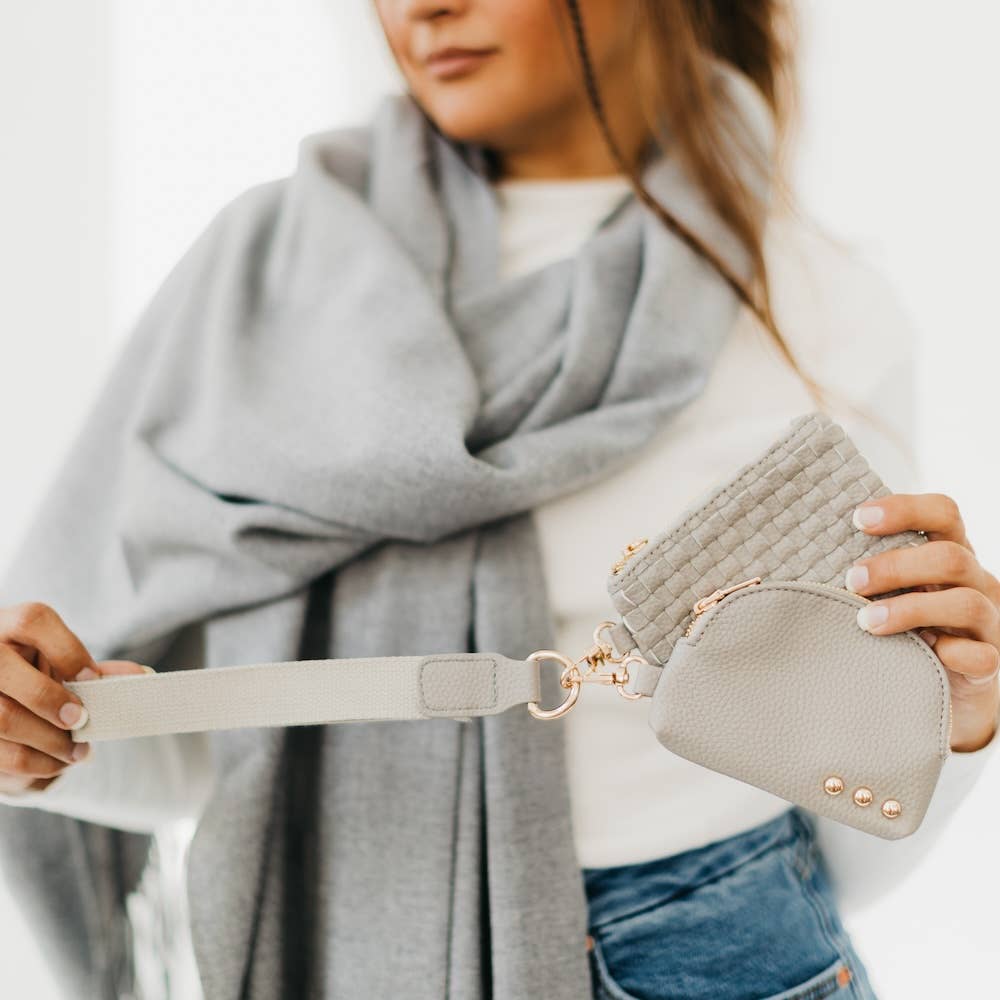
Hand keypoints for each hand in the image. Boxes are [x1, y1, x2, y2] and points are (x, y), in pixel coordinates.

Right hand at [0, 602, 151, 794]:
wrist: (3, 696)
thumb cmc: (38, 676)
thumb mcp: (63, 667)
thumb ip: (98, 671)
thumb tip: (144, 677)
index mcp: (11, 625)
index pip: (34, 622)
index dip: (67, 652)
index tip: (92, 680)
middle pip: (5, 670)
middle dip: (49, 700)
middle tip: (81, 720)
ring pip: (3, 718)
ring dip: (48, 743)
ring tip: (78, 752)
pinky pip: (1, 755)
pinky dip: (35, 764)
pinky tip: (56, 764)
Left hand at [846, 493, 999, 752]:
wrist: (949, 684)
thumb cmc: (907, 622)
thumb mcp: (892, 587)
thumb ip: (866, 567)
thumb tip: (794, 547)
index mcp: (950, 551)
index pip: (944, 512)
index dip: (904, 509)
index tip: (858, 518)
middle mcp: (975, 580)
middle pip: (950, 557)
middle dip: (895, 566)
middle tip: (851, 581)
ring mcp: (988, 622)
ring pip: (965, 603)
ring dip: (910, 610)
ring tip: (865, 621)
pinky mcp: (990, 664)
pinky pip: (981, 656)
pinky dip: (950, 654)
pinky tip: (920, 653)